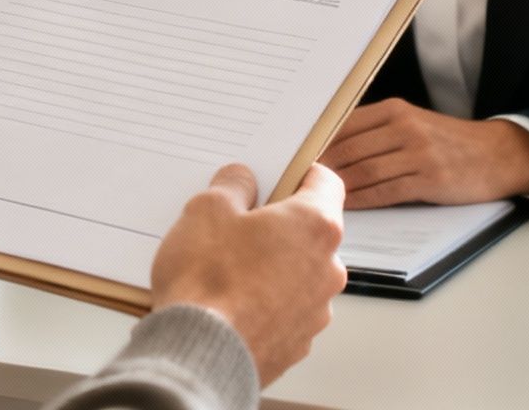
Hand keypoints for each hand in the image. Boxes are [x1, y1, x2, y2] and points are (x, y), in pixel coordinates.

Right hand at [150, 163, 347, 385]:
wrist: (200, 356)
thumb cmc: (208, 282)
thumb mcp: (207, 209)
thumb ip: (232, 186)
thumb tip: (241, 181)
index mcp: (316, 226)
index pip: (326, 183)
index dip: (299, 173)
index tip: (278, 173)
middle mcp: (328, 268)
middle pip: (309, 231)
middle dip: (276, 224)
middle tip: (237, 223)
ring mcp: (316, 311)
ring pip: (297, 273)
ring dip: (270, 266)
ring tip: (225, 270)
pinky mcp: (297, 343)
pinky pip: (284, 310)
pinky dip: (263, 303)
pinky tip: (228, 303)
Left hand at [318, 98, 528, 207]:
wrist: (497, 154)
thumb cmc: (448, 141)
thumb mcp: (413, 122)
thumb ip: (377, 131)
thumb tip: (330, 148)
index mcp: (395, 110)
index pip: (344, 125)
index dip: (318, 143)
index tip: (295, 156)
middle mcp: (405, 127)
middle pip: (349, 149)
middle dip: (320, 167)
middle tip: (297, 181)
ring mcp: (418, 154)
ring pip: (365, 171)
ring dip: (337, 187)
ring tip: (315, 197)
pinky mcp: (430, 180)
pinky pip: (386, 192)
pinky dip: (363, 200)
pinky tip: (347, 206)